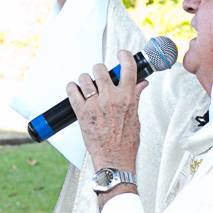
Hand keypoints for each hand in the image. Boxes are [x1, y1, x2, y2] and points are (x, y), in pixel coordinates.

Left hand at [67, 50, 146, 175]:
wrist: (114, 160)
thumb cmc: (126, 142)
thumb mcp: (136, 117)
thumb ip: (136, 97)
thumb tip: (141, 84)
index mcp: (127, 98)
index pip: (128, 68)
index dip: (123, 56)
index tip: (120, 53)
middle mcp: (110, 99)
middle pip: (100, 70)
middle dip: (99, 71)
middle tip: (99, 76)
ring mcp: (95, 105)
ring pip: (84, 79)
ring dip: (84, 80)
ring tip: (86, 85)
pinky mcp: (81, 113)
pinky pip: (71, 92)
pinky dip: (71, 88)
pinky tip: (74, 90)